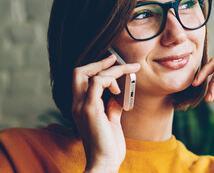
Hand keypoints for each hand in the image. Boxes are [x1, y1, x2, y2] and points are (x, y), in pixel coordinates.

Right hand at [72, 54, 139, 171]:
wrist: (105, 163)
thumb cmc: (109, 145)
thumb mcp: (112, 121)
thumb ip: (112, 107)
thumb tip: (118, 95)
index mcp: (81, 107)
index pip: (82, 79)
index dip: (96, 68)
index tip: (113, 63)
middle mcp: (77, 104)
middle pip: (78, 72)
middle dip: (98, 62)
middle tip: (115, 58)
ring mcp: (81, 106)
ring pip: (89, 74)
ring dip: (112, 70)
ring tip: (127, 76)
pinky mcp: (90, 109)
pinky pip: (98, 83)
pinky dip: (111, 79)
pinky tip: (119, 90)